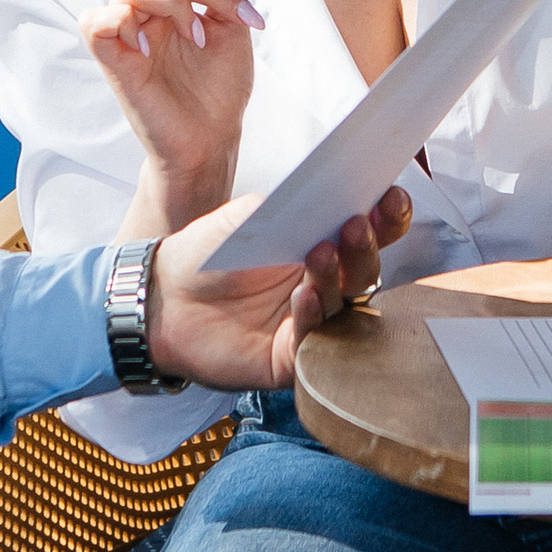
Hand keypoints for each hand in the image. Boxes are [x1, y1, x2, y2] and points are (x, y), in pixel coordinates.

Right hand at [81, 0, 259, 220]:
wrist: (213, 138)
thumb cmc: (220, 85)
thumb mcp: (235, 23)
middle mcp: (143, 6)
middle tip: (230, 12)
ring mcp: (125, 31)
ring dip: (174, 2)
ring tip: (198, 38)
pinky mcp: (110, 58)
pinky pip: (97, 21)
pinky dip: (127, 24)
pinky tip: (152, 50)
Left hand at [146, 183, 413, 388]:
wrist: (161, 296)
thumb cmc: (206, 254)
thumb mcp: (251, 217)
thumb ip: (294, 206)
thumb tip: (335, 193)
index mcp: (319, 246)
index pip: (368, 233)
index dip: (386, 218)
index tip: (390, 197)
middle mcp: (322, 286)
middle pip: (365, 270)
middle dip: (367, 246)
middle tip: (356, 225)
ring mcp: (309, 323)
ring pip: (344, 304)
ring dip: (336, 277)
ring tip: (320, 254)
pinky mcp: (289, 358)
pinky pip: (312, 339)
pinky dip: (311, 315)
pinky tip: (303, 295)